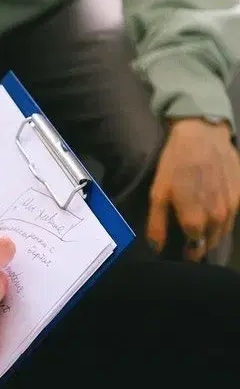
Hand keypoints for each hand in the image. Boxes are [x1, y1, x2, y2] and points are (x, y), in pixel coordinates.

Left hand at [147, 119, 239, 260]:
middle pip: (210, 243)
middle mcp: (217, 217)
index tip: (182, 252)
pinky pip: (232, 217)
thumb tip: (157, 249)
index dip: (187, 253)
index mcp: (195, 220)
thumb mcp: (158, 195)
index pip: (194, 249)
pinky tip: (212, 213)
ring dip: (213, 235)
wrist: (203, 136)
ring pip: (223, 231)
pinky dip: (223, 220)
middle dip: (200, 246)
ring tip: (201, 231)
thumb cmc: (175, 165)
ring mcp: (232, 206)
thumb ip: (157, 225)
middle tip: (190, 243)